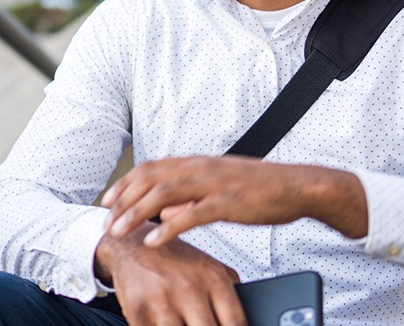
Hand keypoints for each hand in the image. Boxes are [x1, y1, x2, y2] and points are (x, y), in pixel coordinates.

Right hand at [95, 222, 245, 325]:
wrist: (131, 243)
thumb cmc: (173, 258)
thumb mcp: (207, 266)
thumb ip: (230, 289)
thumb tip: (248, 316)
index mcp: (212, 278)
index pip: (236, 322)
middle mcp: (190, 288)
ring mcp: (163, 301)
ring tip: (185, 324)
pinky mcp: (138, 310)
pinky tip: (166, 323)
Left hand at [101, 156, 367, 246]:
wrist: (299, 186)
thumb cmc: (261, 189)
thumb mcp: (220, 188)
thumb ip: (192, 197)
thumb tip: (166, 212)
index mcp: (198, 162)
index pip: (152, 167)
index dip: (126, 183)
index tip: (108, 200)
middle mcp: (201, 167)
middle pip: (150, 178)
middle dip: (123, 200)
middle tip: (104, 221)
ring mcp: (214, 183)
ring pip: (163, 194)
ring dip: (136, 213)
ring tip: (118, 231)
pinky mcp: (228, 202)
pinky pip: (192, 214)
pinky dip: (168, 227)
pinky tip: (154, 241)